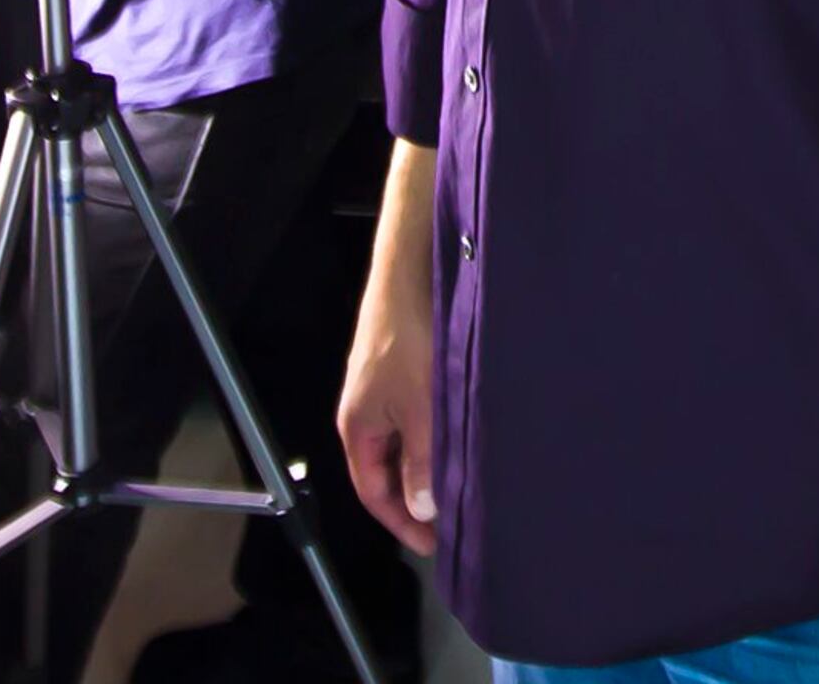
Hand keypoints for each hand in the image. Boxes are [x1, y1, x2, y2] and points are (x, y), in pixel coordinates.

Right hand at [336, 260, 441, 556]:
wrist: (411, 272)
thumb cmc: (412, 342)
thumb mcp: (421, 410)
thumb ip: (422, 462)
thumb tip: (422, 509)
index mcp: (358, 428)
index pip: (373, 492)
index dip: (401, 522)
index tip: (433, 545)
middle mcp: (365, 412)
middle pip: (387, 470)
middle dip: (415, 498)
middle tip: (451, 521)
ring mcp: (383, 390)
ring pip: (404, 443)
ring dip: (428, 467)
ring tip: (460, 486)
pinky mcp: (402, 370)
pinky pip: (415, 418)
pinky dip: (433, 438)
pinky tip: (458, 439)